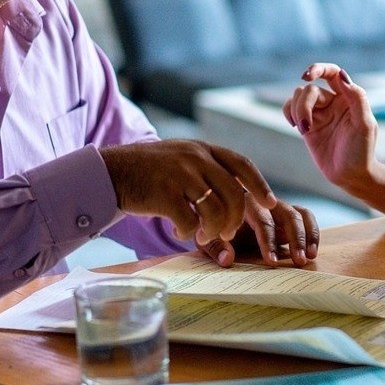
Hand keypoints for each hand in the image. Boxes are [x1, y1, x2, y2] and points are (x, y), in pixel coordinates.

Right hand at [100, 139, 276, 253]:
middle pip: (233, 192)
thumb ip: (209, 170)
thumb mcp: (183, 159)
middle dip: (236, 218)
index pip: (242, 164)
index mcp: (203, 149)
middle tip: (229, 232)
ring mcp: (180, 175)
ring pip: (215, 210)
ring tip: (202, 234)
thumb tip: (242, 195)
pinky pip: (189, 221)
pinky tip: (180, 230)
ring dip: (213, 230)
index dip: (260, 185)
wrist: (114, 172)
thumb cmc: (153, 172)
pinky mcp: (164, 194)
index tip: (271, 203)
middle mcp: (195, 158)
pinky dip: (188, 232)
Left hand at [200, 197, 319, 267]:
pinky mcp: (287, 212)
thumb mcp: (205, 238)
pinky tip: (314, 252)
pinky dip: (312, 232)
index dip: (268, 242)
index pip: (262, 221)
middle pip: (286, 214)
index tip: (272, 262)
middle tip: (299, 261)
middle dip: (294, 238)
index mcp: (243, 204)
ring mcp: (277, 206)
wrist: (215, 216)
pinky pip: (305, 216)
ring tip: (308, 258)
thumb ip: (214, 248)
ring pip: (298, 214)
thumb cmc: (211, 228)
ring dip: (306, 236)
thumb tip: (228, 260)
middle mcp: (263, 202)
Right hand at [281, 64, 378, 192]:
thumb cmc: (363, 151)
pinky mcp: (307, 125)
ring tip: (303, 130)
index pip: (332, 73)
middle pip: (309, 89)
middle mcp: (333, 101)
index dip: (318, 69)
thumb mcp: (365, 124)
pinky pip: (291, 108)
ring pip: (298, 97)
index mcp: (349, 97)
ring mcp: (319, 113)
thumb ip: (357, 98)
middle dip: (303, 105)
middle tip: (305, 127)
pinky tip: (296, 126)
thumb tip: (342, 75)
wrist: (351, 175)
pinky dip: (288, 113)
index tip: (306, 76)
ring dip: (296, 111)